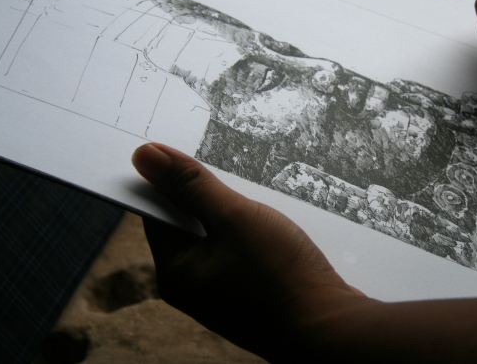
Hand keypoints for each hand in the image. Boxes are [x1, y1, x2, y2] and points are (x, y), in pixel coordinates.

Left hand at [132, 143, 369, 362]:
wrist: (332, 330)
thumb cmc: (281, 277)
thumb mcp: (234, 218)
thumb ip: (191, 186)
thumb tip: (144, 156)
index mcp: (176, 272)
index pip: (156, 212)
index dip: (168, 177)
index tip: (186, 146)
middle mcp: (194, 286)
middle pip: (189, 223)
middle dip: (208, 193)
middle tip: (233, 167)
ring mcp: (223, 294)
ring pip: (219, 236)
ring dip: (235, 213)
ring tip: (261, 198)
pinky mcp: (250, 294)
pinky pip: (241, 252)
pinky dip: (252, 233)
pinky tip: (276, 225)